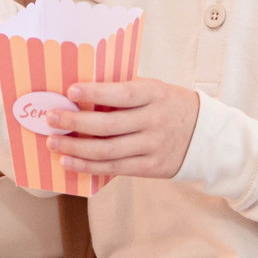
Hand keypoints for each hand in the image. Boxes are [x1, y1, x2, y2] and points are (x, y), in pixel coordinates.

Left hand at [47, 77, 199, 179]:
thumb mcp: (155, 89)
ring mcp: (153, 146)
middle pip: (109, 125)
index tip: (71, 90)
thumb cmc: (169, 106)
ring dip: (76, 148)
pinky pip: (115, 168)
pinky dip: (89, 166)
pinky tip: (69, 161)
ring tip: (54, 142)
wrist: (206, 136)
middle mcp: (154, 120)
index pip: (123, 93)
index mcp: (154, 94)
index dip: (96, 92)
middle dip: (75, 122)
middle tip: (51, 118)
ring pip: (108, 150)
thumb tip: (82, 91)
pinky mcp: (151, 167)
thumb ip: (125, 90)